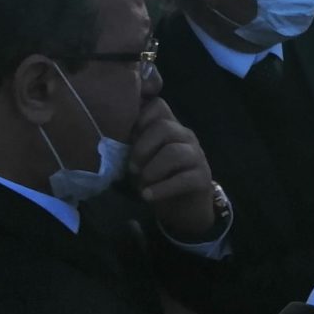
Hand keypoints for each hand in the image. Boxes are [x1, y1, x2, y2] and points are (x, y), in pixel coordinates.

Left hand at [129, 98, 217, 239]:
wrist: (183, 208)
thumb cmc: (158, 179)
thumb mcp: (141, 159)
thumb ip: (132, 144)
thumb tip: (111, 137)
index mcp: (170, 126)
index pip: (158, 105)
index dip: (139, 118)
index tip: (128, 139)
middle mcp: (185, 136)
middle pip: (164, 127)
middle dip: (142, 148)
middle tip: (131, 168)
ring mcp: (196, 156)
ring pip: (174, 152)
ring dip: (152, 169)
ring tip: (141, 184)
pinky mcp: (202, 177)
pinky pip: (183, 179)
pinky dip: (161, 189)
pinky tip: (148, 196)